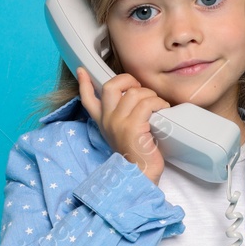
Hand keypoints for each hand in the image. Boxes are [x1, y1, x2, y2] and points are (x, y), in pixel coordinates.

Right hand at [76, 67, 168, 184]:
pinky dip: (159, 102)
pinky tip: (163, 109)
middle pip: (110, 86)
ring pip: (133, 92)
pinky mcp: (133, 126)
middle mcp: (107, 120)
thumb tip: (133, 98)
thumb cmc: (138, 155)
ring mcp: (118, 122)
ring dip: (150, 94)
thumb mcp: (123, 133)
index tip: (81, 70)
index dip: (84, 83)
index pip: (87, 99)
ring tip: (158, 104)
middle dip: (128, 80)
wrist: (140, 175)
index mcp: (103, 122)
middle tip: (141, 88)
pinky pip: (147, 103)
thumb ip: (122, 117)